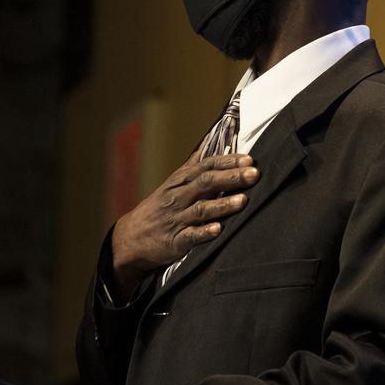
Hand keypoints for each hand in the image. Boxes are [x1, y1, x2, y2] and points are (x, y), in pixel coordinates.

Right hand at [110, 152, 258, 295]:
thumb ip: (192, 166)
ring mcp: (176, 219)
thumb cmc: (158, 208)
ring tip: (243, 200)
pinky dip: (204, 232)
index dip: (228, 162)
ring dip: (223, 205)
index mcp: (180, 181)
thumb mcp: (172, 184)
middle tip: (254, 174)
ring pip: (201, 209)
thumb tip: (209, 143)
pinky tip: (218, 229)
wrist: (130, 238)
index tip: (249, 159)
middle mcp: (178, 197)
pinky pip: (190, 236)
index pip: (206, 166)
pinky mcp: (174, 241)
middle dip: (231, 178)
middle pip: (206, 183)